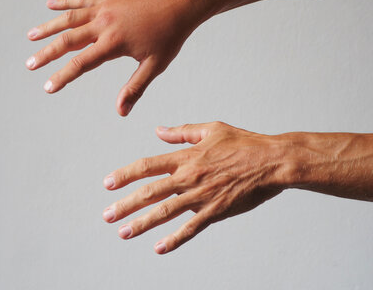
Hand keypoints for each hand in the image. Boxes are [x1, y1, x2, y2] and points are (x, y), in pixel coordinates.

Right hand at [25, 0, 205, 115]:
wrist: (182, 0)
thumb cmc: (171, 34)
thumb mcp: (155, 65)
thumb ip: (135, 87)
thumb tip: (121, 112)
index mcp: (114, 43)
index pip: (81, 63)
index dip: (62, 77)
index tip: (47, 87)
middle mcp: (104, 23)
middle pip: (67, 40)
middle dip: (46, 53)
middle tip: (29, 64)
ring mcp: (105, 7)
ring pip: (69, 17)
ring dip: (48, 27)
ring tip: (30, 35)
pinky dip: (65, 1)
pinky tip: (50, 4)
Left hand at [102, 121, 288, 253]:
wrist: (272, 161)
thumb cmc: (243, 142)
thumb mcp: (211, 129)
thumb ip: (182, 131)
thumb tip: (158, 130)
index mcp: (186, 156)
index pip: (147, 166)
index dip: (125, 175)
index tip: (108, 184)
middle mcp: (188, 177)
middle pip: (150, 192)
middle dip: (125, 205)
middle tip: (106, 215)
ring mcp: (201, 196)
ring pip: (165, 212)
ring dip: (142, 223)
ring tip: (123, 233)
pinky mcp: (215, 211)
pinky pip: (191, 228)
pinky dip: (174, 239)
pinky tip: (159, 248)